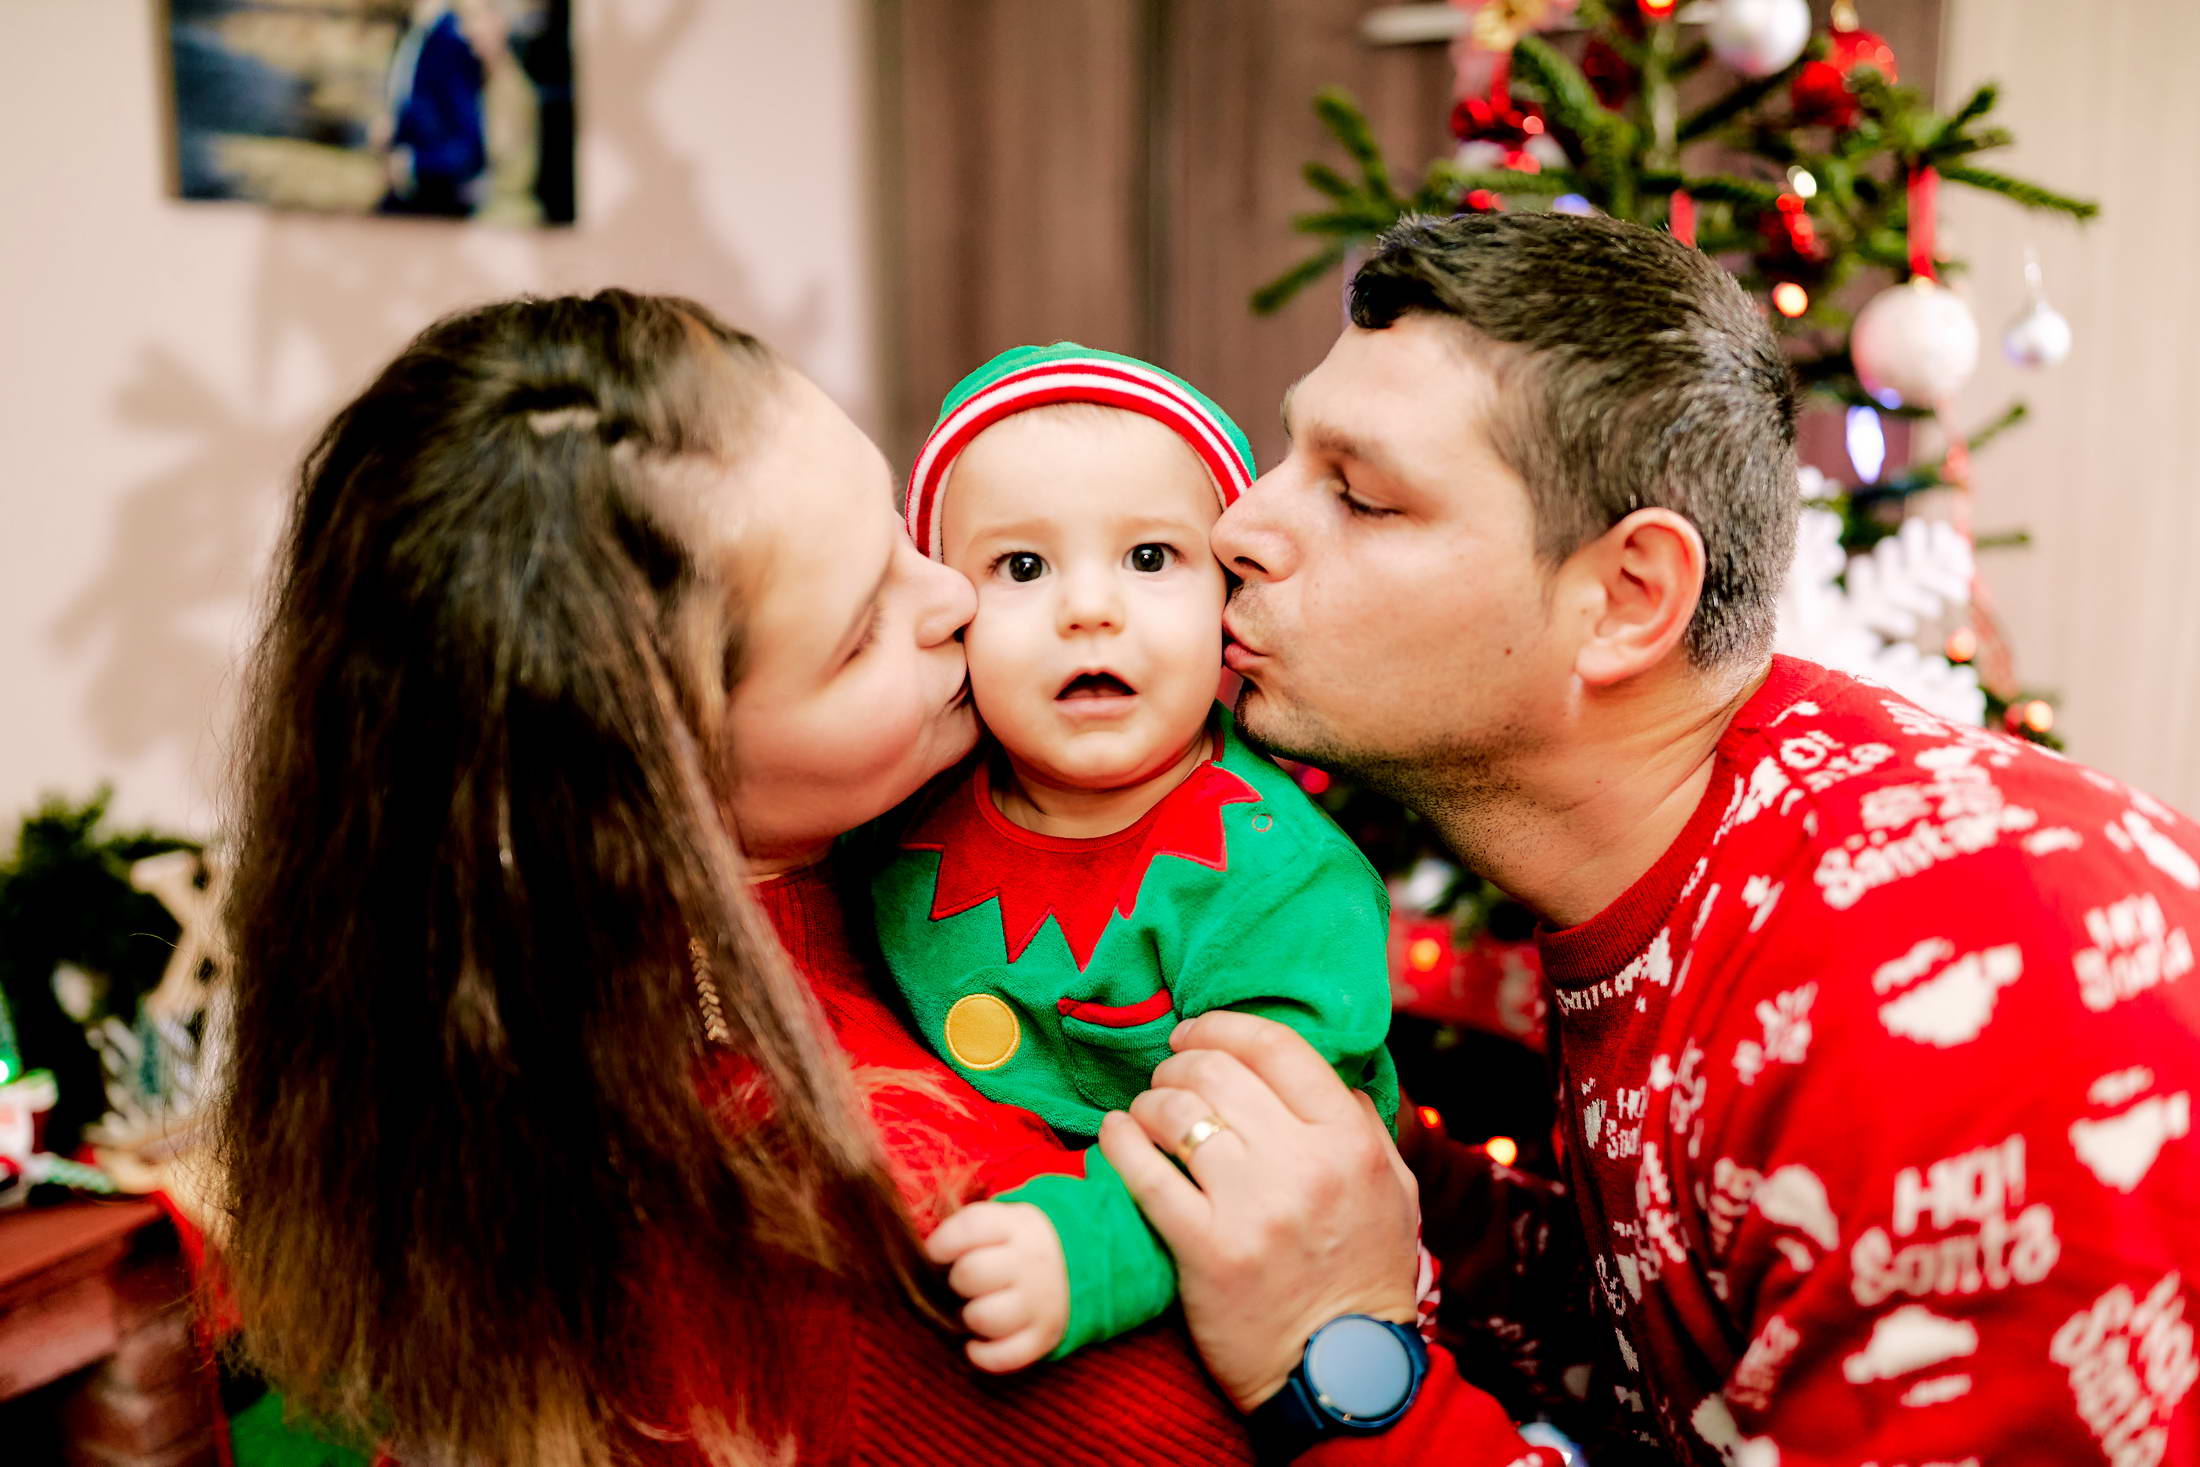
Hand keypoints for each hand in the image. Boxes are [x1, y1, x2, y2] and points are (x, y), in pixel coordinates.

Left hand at [923, 1200, 1069, 1372]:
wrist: (1074, 1264)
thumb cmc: (1015, 1245)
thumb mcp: (1000, 1223)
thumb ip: (964, 1233)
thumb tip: (920, 1259)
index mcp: (1016, 1225)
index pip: (971, 1227)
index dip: (942, 1243)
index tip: (936, 1254)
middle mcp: (1030, 1261)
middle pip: (971, 1273)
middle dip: (957, 1281)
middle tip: (963, 1284)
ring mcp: (1039, 1302)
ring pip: (984, 1318)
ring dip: (970, 1318)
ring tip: (974, 1310)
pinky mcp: (1045, 1337)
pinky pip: (1004, 1357)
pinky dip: (982, 1355)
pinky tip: (976, 1344)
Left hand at [1098, 1011, 1420, 1411]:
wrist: (1342, 1375)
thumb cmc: (1365, 1276)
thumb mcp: (1394, 1191)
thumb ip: (1362, 1125)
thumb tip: (1326, 1074)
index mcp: (1348, 1142)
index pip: (1277, 1047)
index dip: (1224, 1027)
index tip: (1196, 1032)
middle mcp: (1302, 1166)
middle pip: (1216, 1073)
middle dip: (1180, 1062)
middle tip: (1167, 1074)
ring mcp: (1250, 1208)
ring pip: (1175, 1115)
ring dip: (1149, 1102)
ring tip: (1145, 1112)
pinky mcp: (1204, 1250)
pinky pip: (1144, 1174)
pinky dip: (1120, 1142)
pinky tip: (1115, 1135)